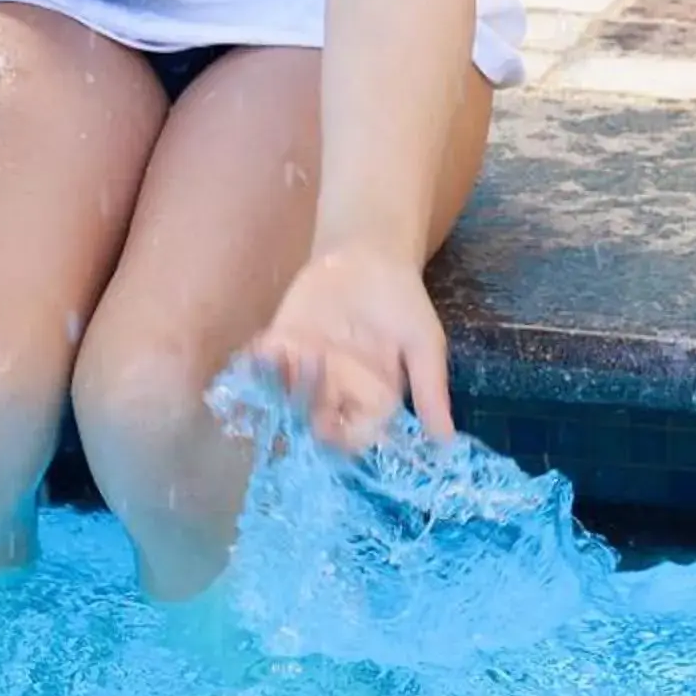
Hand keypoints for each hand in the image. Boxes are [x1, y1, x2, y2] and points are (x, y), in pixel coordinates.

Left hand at [248, 240, 454, 449]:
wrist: (369, 255)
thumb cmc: (402, 301)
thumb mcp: (424, 343)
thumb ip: (430, 388)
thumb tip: (447, 441)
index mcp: (372, 400)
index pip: (356, 434)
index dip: (341, 439)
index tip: (327, 431)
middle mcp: (335, 392)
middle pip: (313, 420)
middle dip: (299, 420)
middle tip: (287, 413)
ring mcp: (305, 369)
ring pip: (285, 396)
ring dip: (272, 396)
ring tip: (263, 392)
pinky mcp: (281, 342)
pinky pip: (263, 364)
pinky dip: (252, 368)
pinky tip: (248, 362)